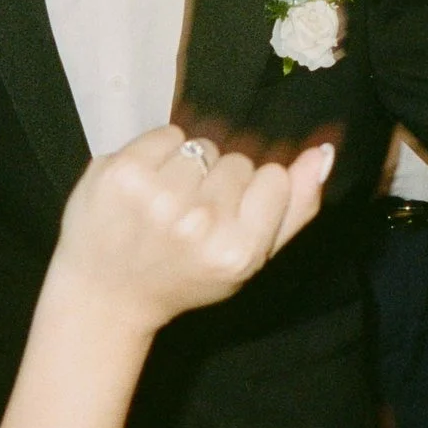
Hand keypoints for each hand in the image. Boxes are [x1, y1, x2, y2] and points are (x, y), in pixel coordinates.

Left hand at [50, 128, 334, 334]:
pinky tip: (146, 186)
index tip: (230, 217)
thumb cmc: (184, 276)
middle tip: (191, 217)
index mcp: (237, 250)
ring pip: (202, 145)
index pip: (275, 178)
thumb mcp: (249, 260)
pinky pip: (166, 134)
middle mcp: (198, 223)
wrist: (106, 293)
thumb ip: (295, 210)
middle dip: (219, 181)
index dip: (254, 192)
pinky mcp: (122, 172)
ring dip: (188, 166)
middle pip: (237, 161)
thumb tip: (322, 153)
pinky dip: (159, 152)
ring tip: (166, 202)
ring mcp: (156, 196)